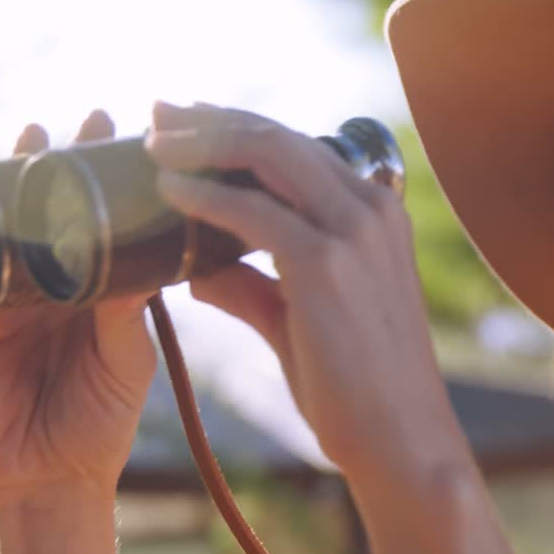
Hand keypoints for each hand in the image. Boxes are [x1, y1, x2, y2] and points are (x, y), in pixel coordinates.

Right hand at [0, 110, 156, 506]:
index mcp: (104, 288)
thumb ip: (127, 313)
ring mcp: (14, 292)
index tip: (142, 139)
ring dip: (21, 179)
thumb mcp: (127, 358)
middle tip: (95, 119)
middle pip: (62, 208)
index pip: (114, 221)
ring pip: (14, 223)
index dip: (122, 182)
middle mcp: (60, 280)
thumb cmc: (101, 416)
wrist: (49, 474)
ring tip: (37, 134)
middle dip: (73, 162)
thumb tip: (138, 258)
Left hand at [146, 102, 459, 476]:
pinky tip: (166, 190)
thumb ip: (254, 288)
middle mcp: (371, 209)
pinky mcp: (326, 264)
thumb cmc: (359, 389)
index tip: (187, 122)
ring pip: (267, 154)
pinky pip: (251, 211)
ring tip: (152, 140)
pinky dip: (204, 194)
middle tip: (157, 114)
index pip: (299, 149)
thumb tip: (197, 271)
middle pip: (279, 137)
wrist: (402, 439)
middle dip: (211, 119)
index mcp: (376, 214)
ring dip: (201, 141)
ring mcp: (353, 231)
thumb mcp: (304, 322)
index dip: (238, 128)